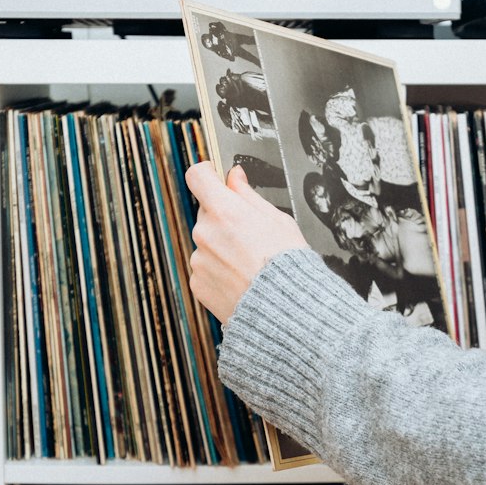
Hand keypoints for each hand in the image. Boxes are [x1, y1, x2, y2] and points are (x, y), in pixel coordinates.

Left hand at [186, 161, 309, 322]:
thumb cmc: (288, 265)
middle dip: (223, 218)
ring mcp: (199, 259)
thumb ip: (248, 195)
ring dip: (222, 247)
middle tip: (250, 235)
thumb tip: (234, 177)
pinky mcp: (197, 283)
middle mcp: (205, 233)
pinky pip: (205, 268)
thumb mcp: (278, 220)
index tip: (214, 177)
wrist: (285, 311)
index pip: (198, 176)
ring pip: (206, 242)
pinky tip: (241, 278)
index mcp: (225, 211)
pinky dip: (218, 271)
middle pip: (206, 213)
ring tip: (249, 263)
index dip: (207, 174)